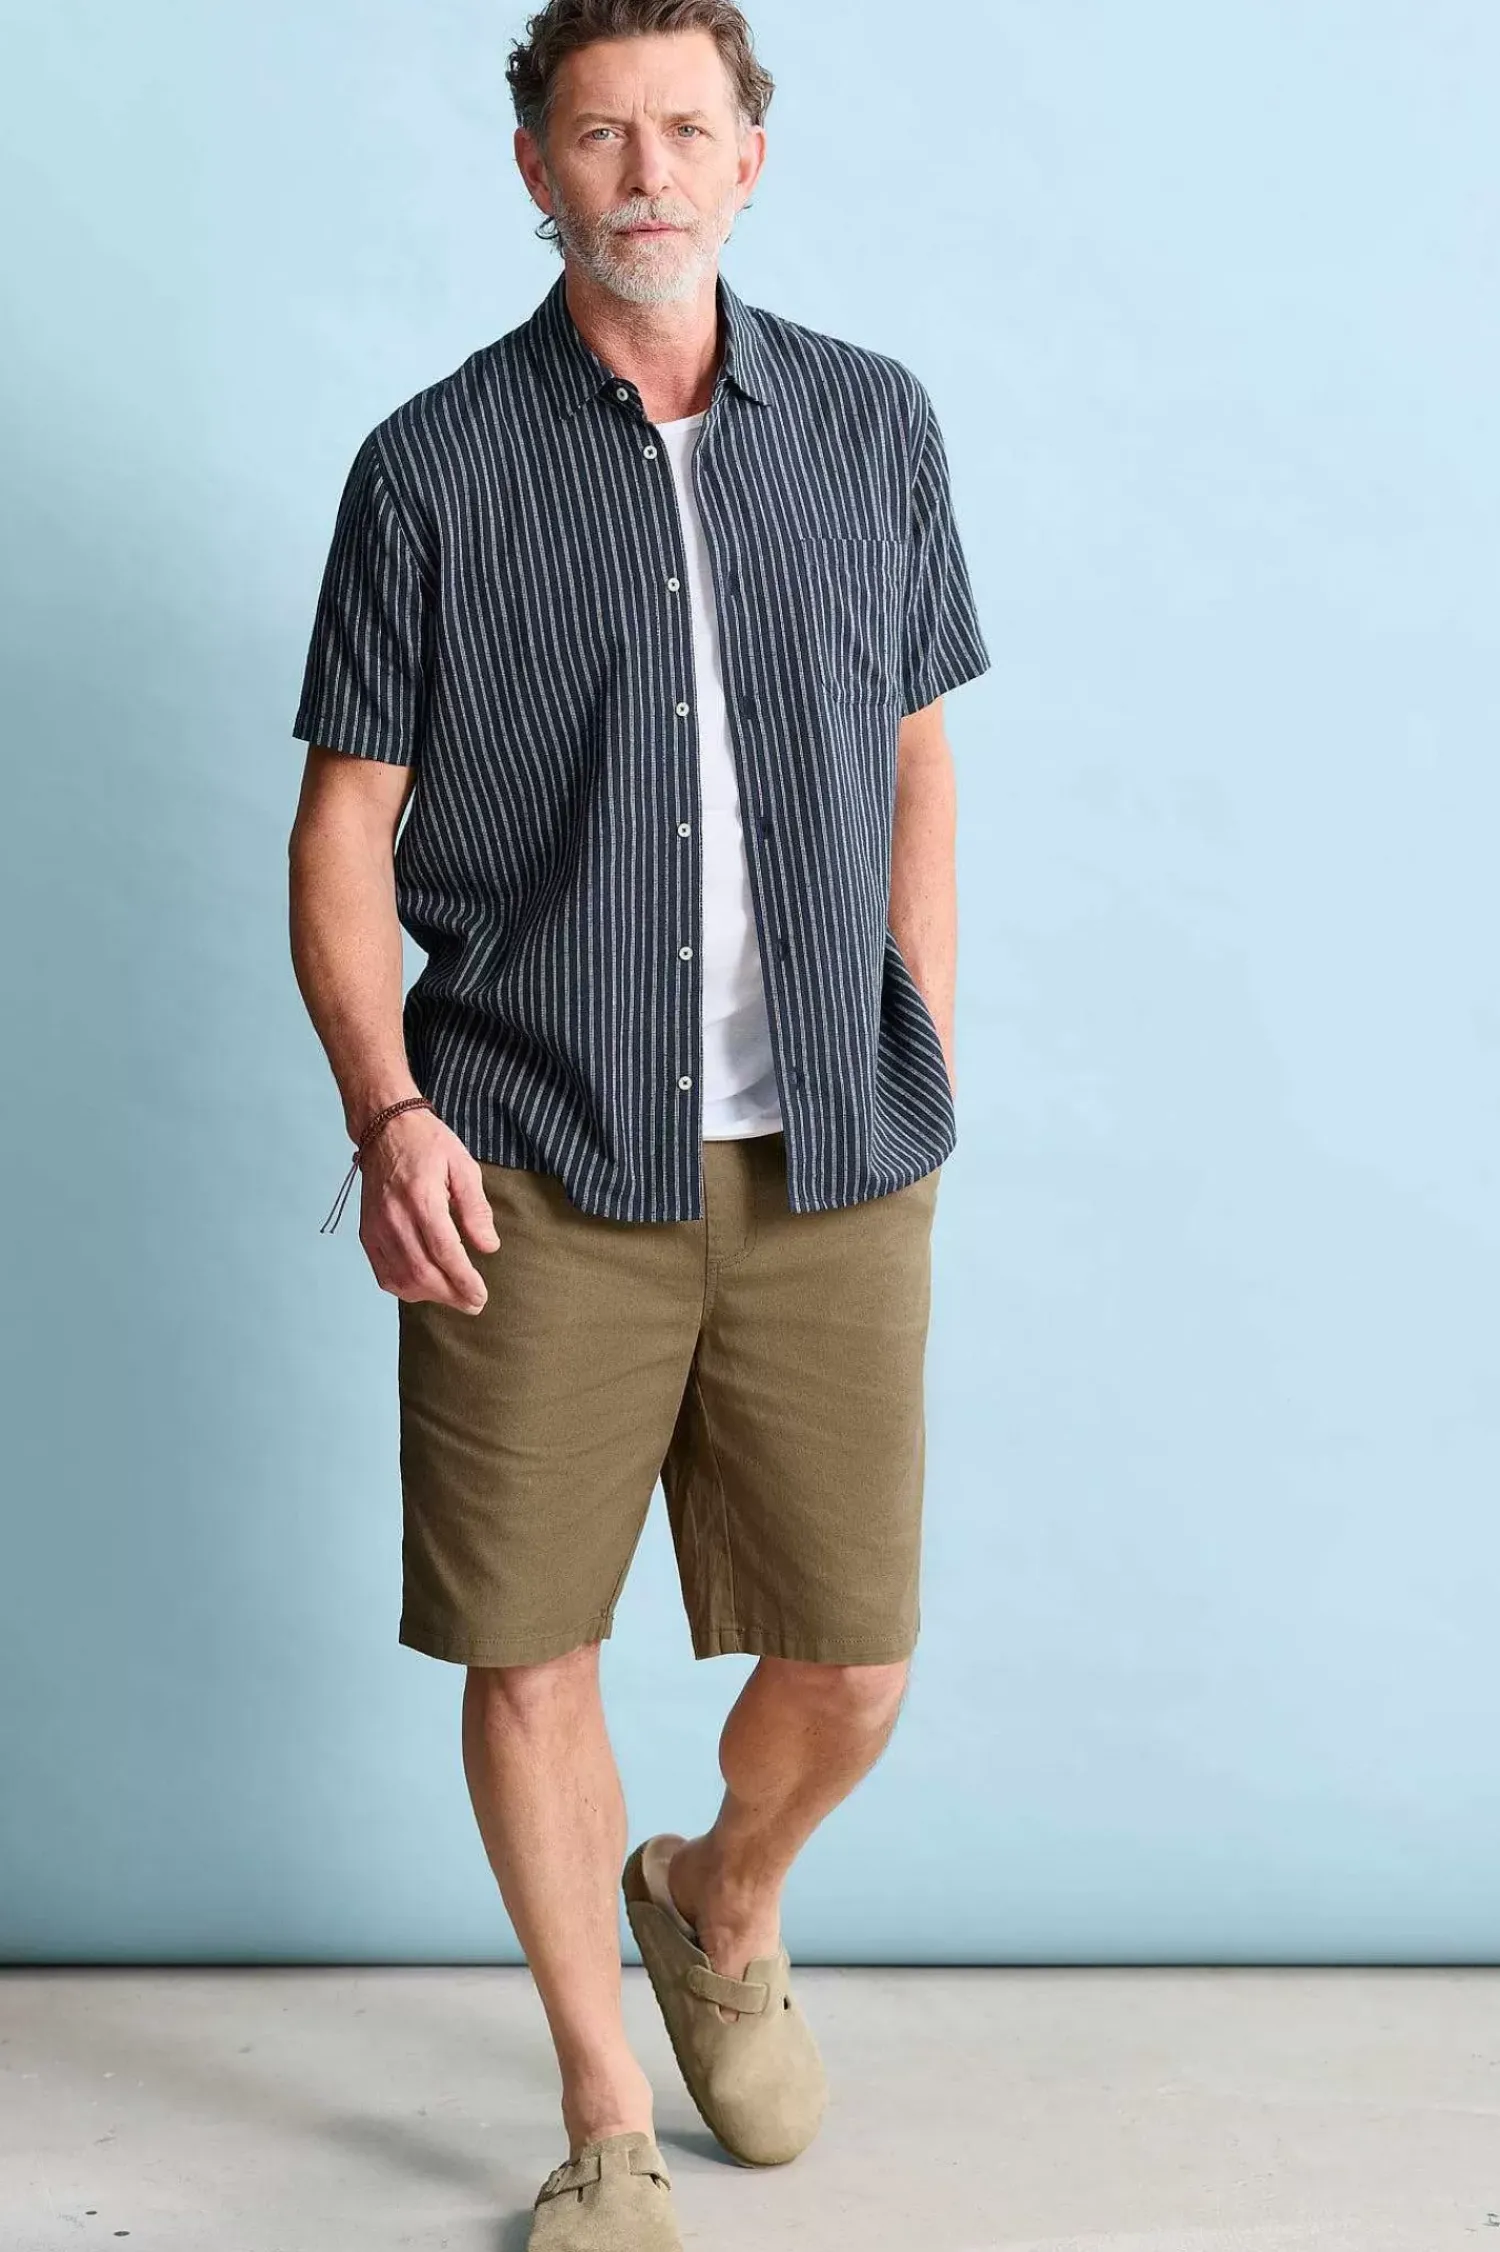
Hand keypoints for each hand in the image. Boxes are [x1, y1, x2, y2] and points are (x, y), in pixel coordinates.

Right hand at [356, 1109, 500, 1312]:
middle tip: (474, 1303)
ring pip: (402, 1279)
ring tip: (453, 1295)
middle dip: (451, 1295)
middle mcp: (395, 1217)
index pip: (445, 1252)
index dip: (464, 1280)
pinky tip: (424, 1287)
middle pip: (423, 1273)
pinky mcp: (366, 1233)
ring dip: (430, 1295)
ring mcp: (376, 1227)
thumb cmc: (428, 1144)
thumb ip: (476, 1209)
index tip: (480, 1295)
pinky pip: (383, 1273)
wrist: (385, 1128)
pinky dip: (404, 1288)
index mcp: (422, 1199)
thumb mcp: (463, 1166)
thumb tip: (488, 1247)